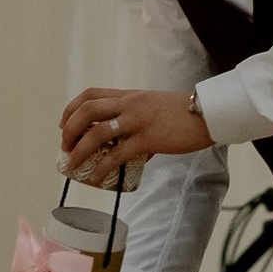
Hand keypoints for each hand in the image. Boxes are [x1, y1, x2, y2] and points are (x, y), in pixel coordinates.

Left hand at [60, 86, 210, 175]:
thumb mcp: (154, 108)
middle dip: (70, 129)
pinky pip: (117, 154)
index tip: (64, 124)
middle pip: (87, 110)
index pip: (90, 94)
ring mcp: (137, 121)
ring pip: (98, 132)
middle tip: (65, 146)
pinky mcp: (148, 139)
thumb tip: (132, 151)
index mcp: (128, 95)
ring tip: (72, 163)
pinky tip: (96, 177)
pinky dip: (102, 167)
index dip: (71, 109)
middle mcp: (129, 104)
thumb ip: (138, 122)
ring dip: (79, 149)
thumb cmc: (183, 114)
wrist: (208, 114)